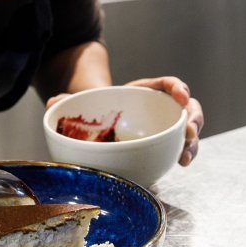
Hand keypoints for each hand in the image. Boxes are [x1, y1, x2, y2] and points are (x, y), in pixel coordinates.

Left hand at [46, 76, 203, 166]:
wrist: (97, 126)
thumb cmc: (94, 110)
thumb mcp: (82, 102)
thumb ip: (68, 101)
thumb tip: (53, 103)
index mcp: (144, 91)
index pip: (165, 84)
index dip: (176, 87)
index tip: (181, 95)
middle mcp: (160, 107)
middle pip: (186, 107)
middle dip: (193, 119)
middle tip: (189, 132)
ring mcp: (165, 127)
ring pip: (188, 130)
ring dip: (192, 142)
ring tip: (186, 157)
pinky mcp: (165, 145)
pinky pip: (181, 147)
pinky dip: (185, 153)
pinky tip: (182, 163)